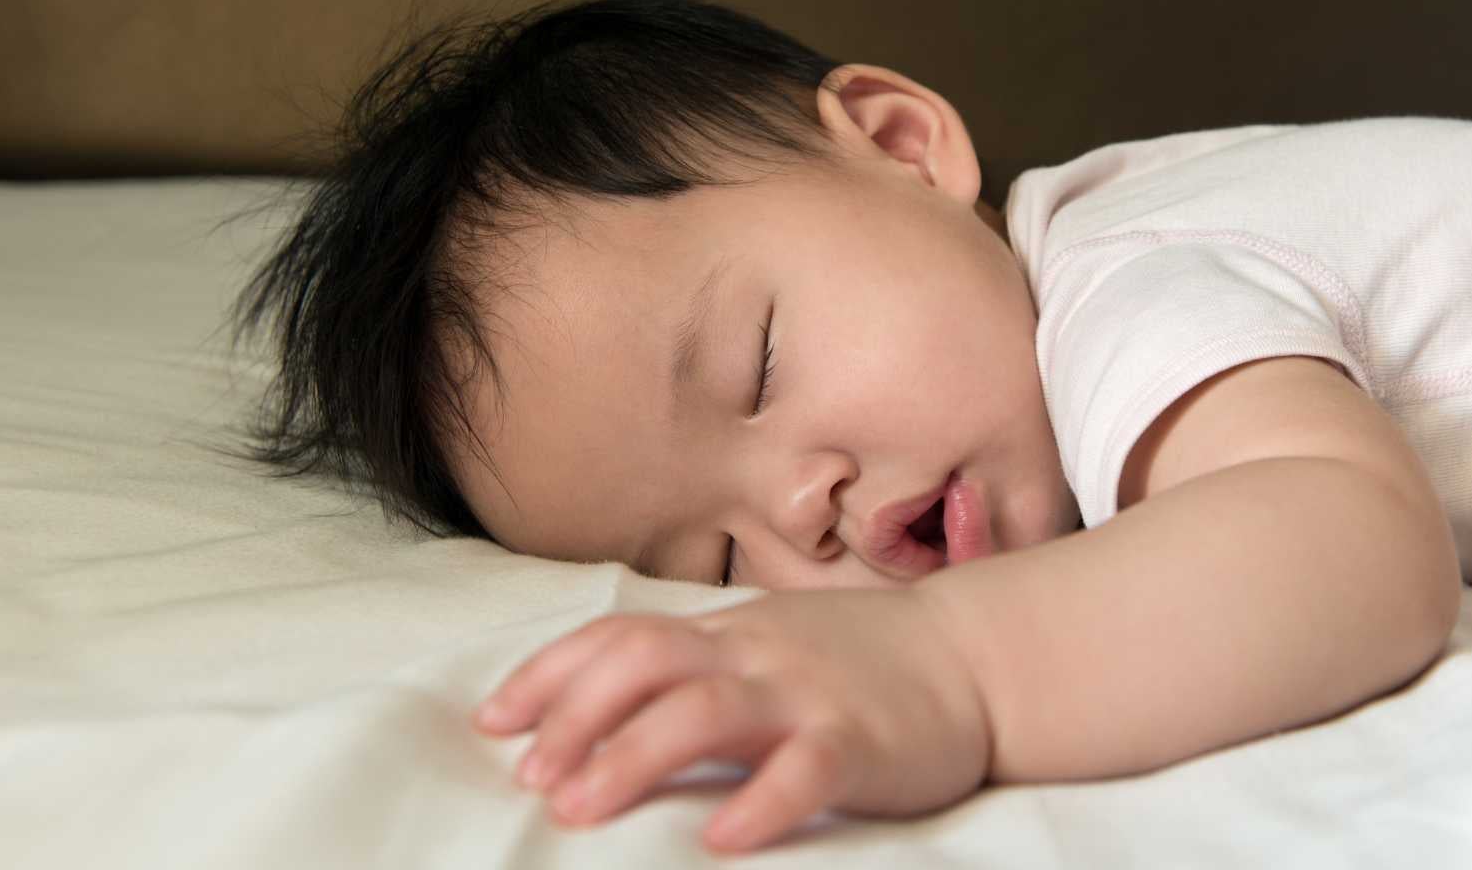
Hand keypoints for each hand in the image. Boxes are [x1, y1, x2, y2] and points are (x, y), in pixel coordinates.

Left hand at [471, 586, 993, 852]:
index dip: (550, 675)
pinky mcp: (861, 741)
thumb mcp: (770, 645)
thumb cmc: (863, 662)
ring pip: (704, 711)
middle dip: (575, 718)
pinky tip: (720, 838)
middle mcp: (756, 653)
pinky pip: (805, 768)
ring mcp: (808, 693)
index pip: (621, 636)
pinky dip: (758, 801)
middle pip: (645, 664)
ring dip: (632, 757)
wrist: (977, 658)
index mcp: (729, 632)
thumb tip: (603, 707)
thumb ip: (699, 666)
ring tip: (581, 808)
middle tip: (533, 778)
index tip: (494, 721)